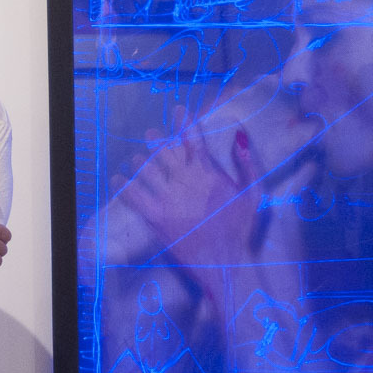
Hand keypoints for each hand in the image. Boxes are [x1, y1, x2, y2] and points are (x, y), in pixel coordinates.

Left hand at [102, 115, 259, 264]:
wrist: (223, 261)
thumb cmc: (239, 229)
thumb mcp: (253, 193)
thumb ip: (246, 162)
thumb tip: (239, 134)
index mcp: (208, 172)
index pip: (193, 139)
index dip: (184, 122)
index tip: (178, 110)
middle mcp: (186, 180)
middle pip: (165, 151)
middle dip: (156, 140)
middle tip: (149, 134)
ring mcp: (169, 198)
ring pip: (148, 169)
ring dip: (141, 161)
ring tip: (136, 159)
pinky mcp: (156, 216)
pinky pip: (135, 195)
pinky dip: (125, 185)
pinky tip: (119, 178)